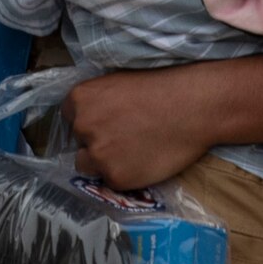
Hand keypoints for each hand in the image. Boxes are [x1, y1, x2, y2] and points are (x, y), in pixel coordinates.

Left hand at [62, 67, 221, 189]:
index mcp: (80, 99)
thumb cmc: (160, 88)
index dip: (88, 122)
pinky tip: (143, 162)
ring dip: (103, 162)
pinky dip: (124, 175)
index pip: (70, 117)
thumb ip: (97, 102)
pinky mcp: (116, 176)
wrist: (192, 107)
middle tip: (124, 138)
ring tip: (131, 153)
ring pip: (88, 165)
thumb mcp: (118, 83)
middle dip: (96, 142)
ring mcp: (98, 154)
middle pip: (79, 142)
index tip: (104, 124)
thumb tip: (89, 115)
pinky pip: (110, 180)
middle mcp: (82, 126)